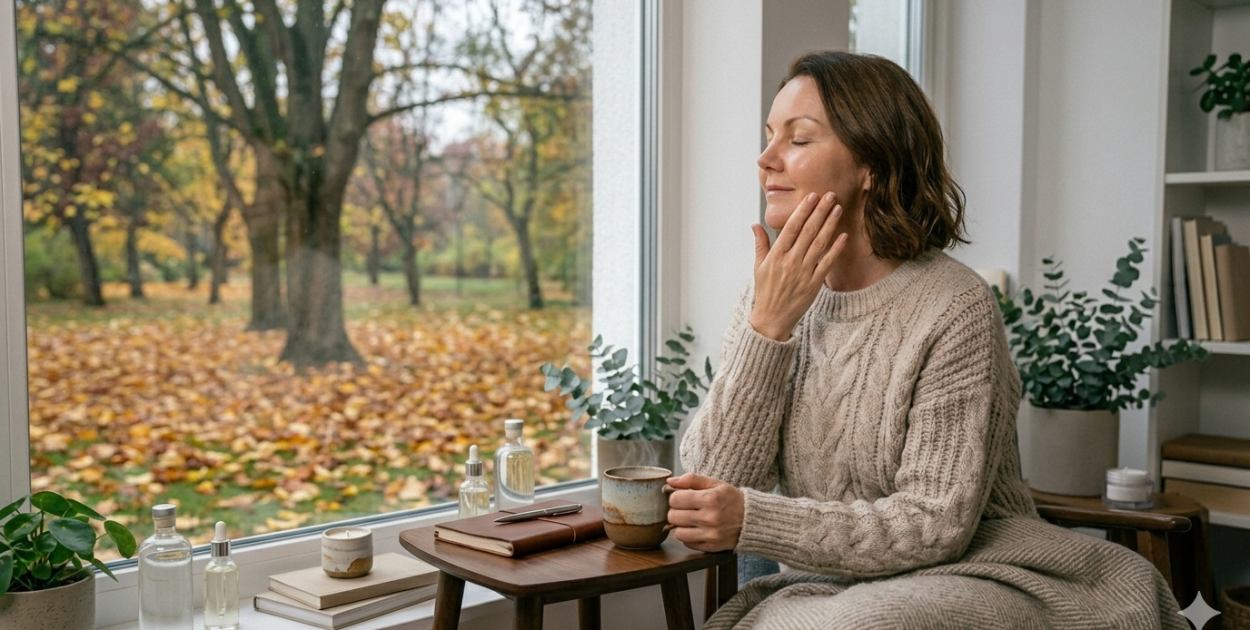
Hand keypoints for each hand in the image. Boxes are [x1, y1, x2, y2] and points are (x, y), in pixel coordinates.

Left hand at [666, 473, 743, 552]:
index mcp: (710, 499)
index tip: (683, 497)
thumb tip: (670, 481)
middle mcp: (709, 518)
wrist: (752, 520)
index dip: (676, 497)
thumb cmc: (732, 499)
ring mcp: (710, 535)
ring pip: (678, 532)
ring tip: (691, 520)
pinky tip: (698, 529)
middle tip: (686, 509)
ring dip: (681, 526)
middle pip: (673, 516)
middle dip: (677, 511)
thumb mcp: (716, 484)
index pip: (675, 499)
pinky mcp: (711, 547)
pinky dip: (689, 536)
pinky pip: (687, 543)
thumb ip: (692, 479)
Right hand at [749, 192, 847, 340]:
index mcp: (776, 256)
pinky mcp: (814, 284)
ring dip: (830, 224)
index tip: (812, 197)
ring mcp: (803, 272)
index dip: (803, 210)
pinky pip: (827, 263)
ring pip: (819, 243)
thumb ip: (760, 244)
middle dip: (820, 211)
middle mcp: (790, 261)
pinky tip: (843, 236)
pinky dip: (836, 249)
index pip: (791, 227)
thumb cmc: (765, 292)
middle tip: (830, 195)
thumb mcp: (758, 267)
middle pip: (808, 231)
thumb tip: (755, 225)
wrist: (772, 319)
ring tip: (838, 209)